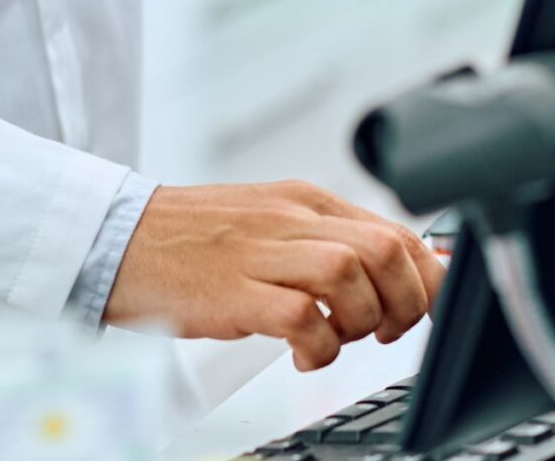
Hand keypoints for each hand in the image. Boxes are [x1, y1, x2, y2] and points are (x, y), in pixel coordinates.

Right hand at [102, 180, 445, 369]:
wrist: (121, 239)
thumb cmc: (196, 239)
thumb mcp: (272, 224)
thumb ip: (330, 241)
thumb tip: (395, 267)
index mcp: (305, 200)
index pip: (396, 230)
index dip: (429, 276)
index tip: (432, 308)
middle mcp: (290, 218)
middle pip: (385, 250)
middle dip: (405, 303)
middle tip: (385, 332)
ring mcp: (262, 252)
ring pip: (350, 274)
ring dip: (360, 321)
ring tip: (338, 339)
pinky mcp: (234, 291)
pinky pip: (300, 317)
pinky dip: (317, 345)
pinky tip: (303, 354)